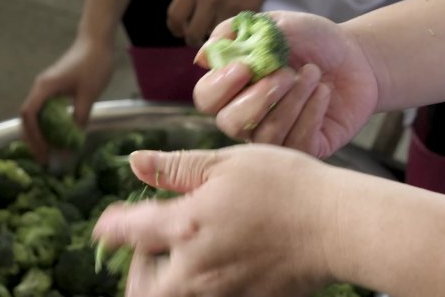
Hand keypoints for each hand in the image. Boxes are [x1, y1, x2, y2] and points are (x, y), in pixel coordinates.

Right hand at [20, 36, 113, 161]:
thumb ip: (80, 118)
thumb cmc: (94, 65)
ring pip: (35, 114)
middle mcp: (40, 88)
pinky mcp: (55, 86)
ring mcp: (46, 87)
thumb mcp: (89, 95)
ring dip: (40, 132)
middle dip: (34, 139)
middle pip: (28, 118)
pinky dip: (48, 123)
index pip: (29, 116)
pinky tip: (58, 135)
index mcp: (45, 88)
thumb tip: (74, 142)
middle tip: (45, 159)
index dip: (35, 137)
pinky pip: (45, 109)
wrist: (97, 41)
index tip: (45, 153)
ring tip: (50, 151)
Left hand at [93, 146, 337, 296]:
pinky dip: (203, 290)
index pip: (129, 233)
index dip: (112, 228)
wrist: (337, 225)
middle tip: (153, 248)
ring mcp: (222, 293)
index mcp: (187, 226)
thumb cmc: (288, 186)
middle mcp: (196, 269)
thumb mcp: (229, 162)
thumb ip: (177, 167)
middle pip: (142, 289)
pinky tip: (222, 266)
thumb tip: (135, 162)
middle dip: (137, 271)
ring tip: (187, 258)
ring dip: (167, 283)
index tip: (107, 226)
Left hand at [166, 0, 284, 45]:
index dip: (176, 28)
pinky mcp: (249, 11)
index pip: (175, 16)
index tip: (180, 31)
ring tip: (221, 29)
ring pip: (217, 34)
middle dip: (194, 39)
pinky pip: (238, 28)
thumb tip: (193, 7)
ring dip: (217, 35)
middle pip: (193, 33)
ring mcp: (230, 6)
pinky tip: (239, 23)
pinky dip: (237, 29)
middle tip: (199, 39)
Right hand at [192, 11, 378, 157]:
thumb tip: (203, 57)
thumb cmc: (315, 41)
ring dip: (291, 102)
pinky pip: (296, 145)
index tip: (245, 66)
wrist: (358, 58)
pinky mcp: (305, 148)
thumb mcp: (280, 25)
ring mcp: (277, 135)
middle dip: (258, 98)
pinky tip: (324, 93)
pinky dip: (310, 115)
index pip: (207, 98)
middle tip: (287, 73)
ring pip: (265, 136)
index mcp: (236, 86)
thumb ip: (242, 34)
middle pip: (229, 124)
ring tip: (314, 75)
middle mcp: (250, 116)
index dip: (220, 86)